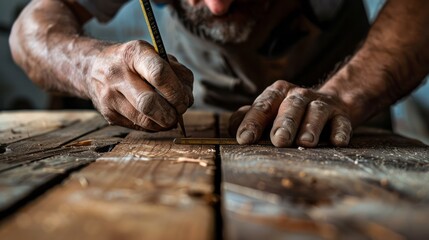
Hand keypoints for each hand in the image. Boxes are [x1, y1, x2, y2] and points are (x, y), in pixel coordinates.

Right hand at [87, 40, 192, 130]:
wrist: (92, 67)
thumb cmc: (134, 62)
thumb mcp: (156, 55)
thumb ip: (177, 73)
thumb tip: (187, 99)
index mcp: (134, 54)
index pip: (159, 74)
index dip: (176, 91)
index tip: (184, 98)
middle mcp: (118, 74)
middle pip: (149, 103)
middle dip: (171, 113)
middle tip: (178, 111)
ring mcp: (110, 97)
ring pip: (145, 121)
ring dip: (164, 123)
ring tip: (169, 115)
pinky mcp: (108, 114)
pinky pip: (139, 127)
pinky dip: (153, 125)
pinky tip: (155, 116)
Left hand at [229, 80, 351, 146]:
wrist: (330, 105)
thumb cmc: (288, 114)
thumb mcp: (268, 112)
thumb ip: (249, 119)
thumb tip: (234, 130)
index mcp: (277, 94)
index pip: (262, 106)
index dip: (253, 123)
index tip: (244, 139)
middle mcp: (299, 96)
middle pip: (291, 106)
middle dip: (284, 123)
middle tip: (279, 140)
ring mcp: (322, 104)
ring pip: (316, 112)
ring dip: (311, 126)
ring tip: (306, 142)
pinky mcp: (341, 116)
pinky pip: (341, 122)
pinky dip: (340, 131)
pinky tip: (337, 142)